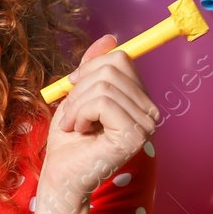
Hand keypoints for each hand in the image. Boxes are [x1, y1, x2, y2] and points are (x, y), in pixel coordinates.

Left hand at [43, 34, 159, 199]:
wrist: (61, 176)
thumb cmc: (69, 141)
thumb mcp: (78, 95)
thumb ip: (94, 67)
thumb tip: (110, 37)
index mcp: (139, 100)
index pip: (121, 59)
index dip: (89, 68)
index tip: (73, 87)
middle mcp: (150, 112)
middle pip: (112, 69)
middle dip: (79, 89)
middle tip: (71, 114)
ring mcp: (146, 125)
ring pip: (104, 86)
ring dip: (76, 105)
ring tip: (74, 125)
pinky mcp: (134, 136)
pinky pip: (102, 103)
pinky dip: (81, 114)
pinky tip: (80, 131)